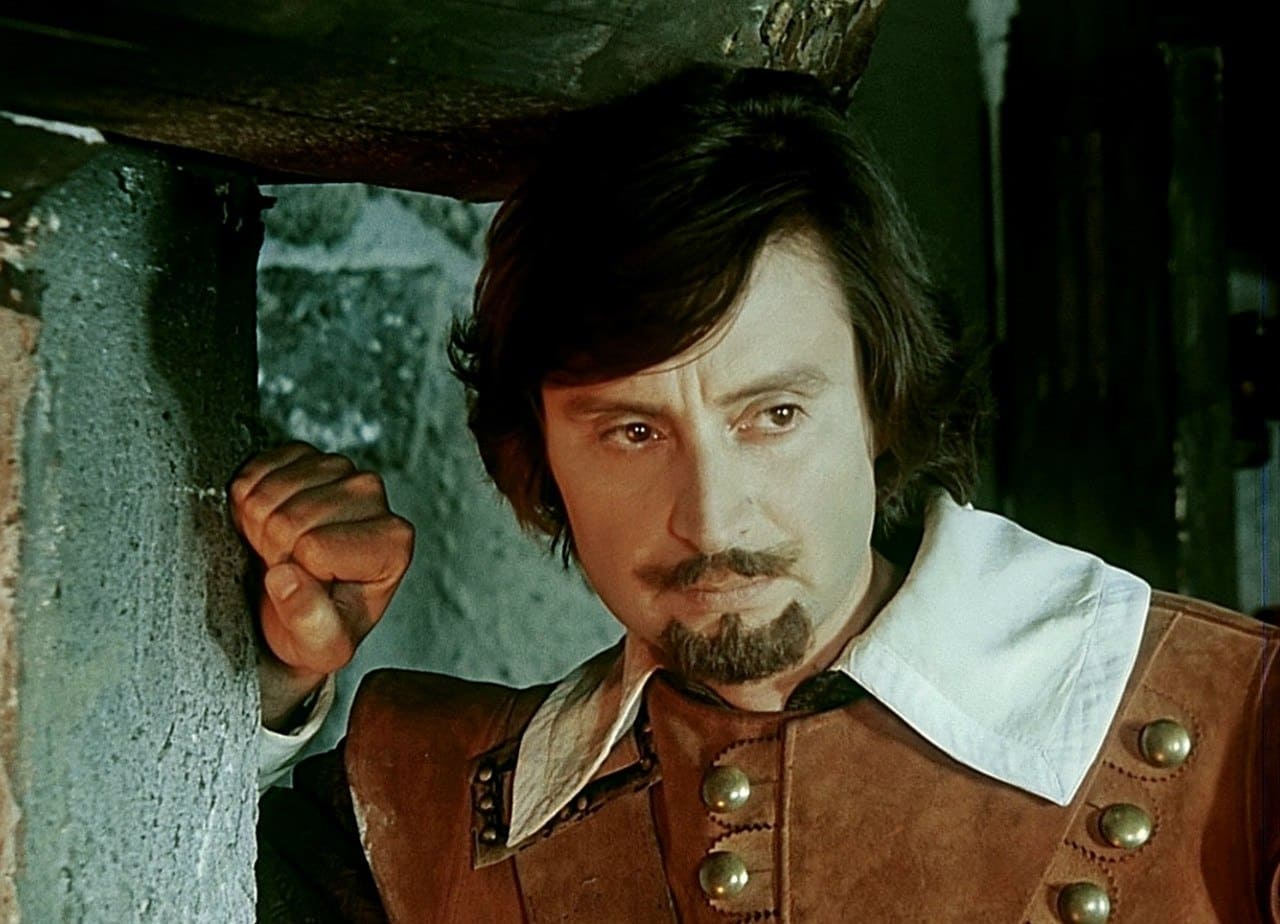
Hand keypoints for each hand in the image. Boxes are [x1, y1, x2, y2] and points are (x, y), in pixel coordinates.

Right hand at [229, 442, 413, 728]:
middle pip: (291, 517)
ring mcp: (340, 469)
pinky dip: (248, 498)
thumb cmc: (318, 628)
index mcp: (392, 543)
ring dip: (259, 524)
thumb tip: (285, 579)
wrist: (297, 607)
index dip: (295, 575)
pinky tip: (269, 520)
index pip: (315, 547)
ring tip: (278, 547)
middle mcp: (373, 497)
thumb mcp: (320, 648)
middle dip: (274, 550)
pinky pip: (255, 469)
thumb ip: (309, 621)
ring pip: (271, 491)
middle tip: (287, 567)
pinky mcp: (305, 455)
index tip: (305, 586)